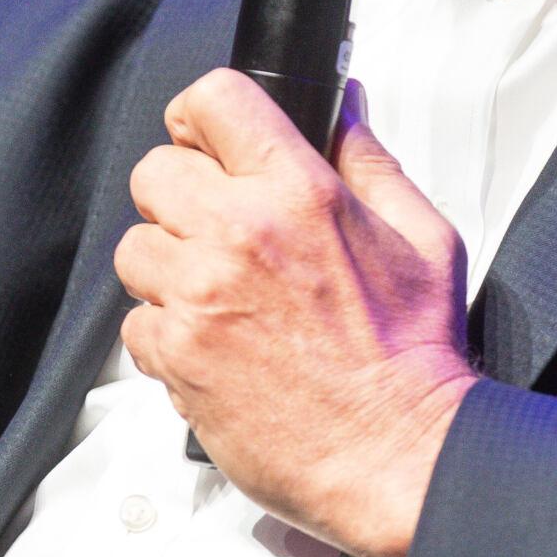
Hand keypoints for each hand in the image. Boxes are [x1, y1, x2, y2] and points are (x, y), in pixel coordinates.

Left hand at [115, 72, 477, 556]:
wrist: (396, 456)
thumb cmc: (414, 357)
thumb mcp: (422, 237)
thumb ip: (371, 162)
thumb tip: (344, 109)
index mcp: (302, 193)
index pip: (214, 100)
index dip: (201, 115)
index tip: (206, 139)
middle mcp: (241, 234)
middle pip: (154, 170)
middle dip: (181, 195)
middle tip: (215, 228)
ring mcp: (200, 295)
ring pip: (134, 248)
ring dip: (167, 267)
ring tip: (216, 294)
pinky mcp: (176, 355)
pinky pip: (135, 323)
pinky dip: (165, 334)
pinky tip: (214, 345)